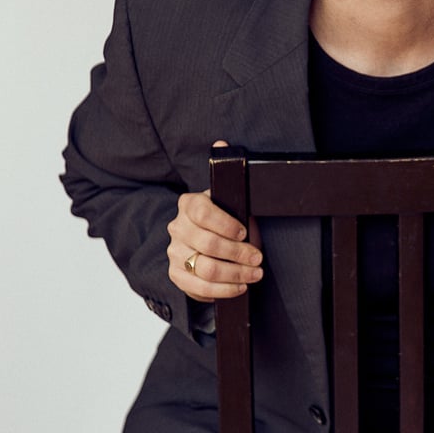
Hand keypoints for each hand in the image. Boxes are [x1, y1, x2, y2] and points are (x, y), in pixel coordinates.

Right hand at [166, 141, 263, 301]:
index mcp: (189, 204)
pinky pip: (198, 287)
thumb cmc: (224, 218)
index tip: (245, 233)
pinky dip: (223, 290)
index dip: (225, 224)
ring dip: (235, 274)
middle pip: (207, 244)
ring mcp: (175, 252)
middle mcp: (177, 227)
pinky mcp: (177, 274)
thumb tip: (222, 142)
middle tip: (258, 259)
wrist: (204, 240)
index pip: (202, 213)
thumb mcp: (229, 197)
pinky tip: (239, 287)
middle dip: (238, 255)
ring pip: (205, 268)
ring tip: (254, 274)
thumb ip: (228, 174)